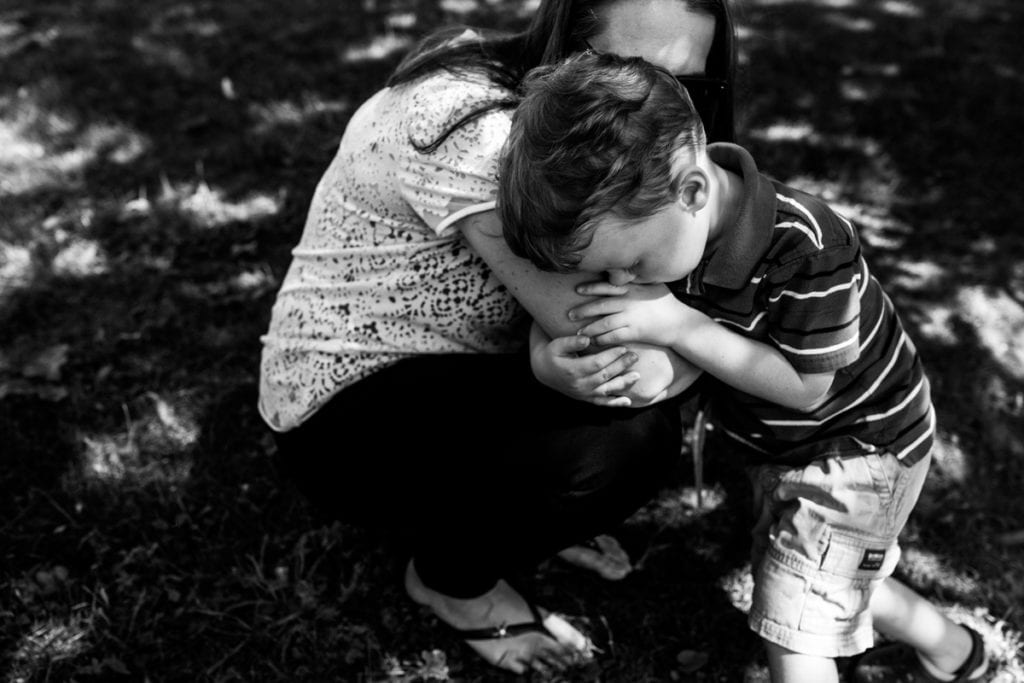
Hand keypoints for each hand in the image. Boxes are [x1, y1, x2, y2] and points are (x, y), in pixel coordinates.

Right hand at [529, 323, 640, 406]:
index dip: (611, 356)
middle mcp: (579, 384)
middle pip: (604, 375)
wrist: (543, 371)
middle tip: (635, 356)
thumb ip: (571, 342)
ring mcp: (583, 393)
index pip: (596, 363)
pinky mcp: (585, 398)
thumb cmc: (552, 354)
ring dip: (622, 383)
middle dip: (621, 366)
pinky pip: (601, 403)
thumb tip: (587, 338)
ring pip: (606, 390)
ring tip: (637, 375)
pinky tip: (627, 401)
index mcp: (572, 370)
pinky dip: (615, 403)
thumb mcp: (556, 345)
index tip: (623, 347)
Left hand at [569, 281, 689, 347]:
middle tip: (569, 315)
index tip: (577, 290)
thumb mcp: (653, 286)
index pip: (607, 286)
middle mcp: (629, 302)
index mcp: (632, 289)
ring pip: (604, 323)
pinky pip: (613, 336)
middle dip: (583, 310)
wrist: (681, 324)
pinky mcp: (635, 332)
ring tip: (578, 334)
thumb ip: (637, 281)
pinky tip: (594, 342)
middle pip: (600, 305)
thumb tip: (623, 273)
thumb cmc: (667, 304)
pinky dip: (601, 340)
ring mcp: (631, 317)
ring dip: (589, 328)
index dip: (591, 287)